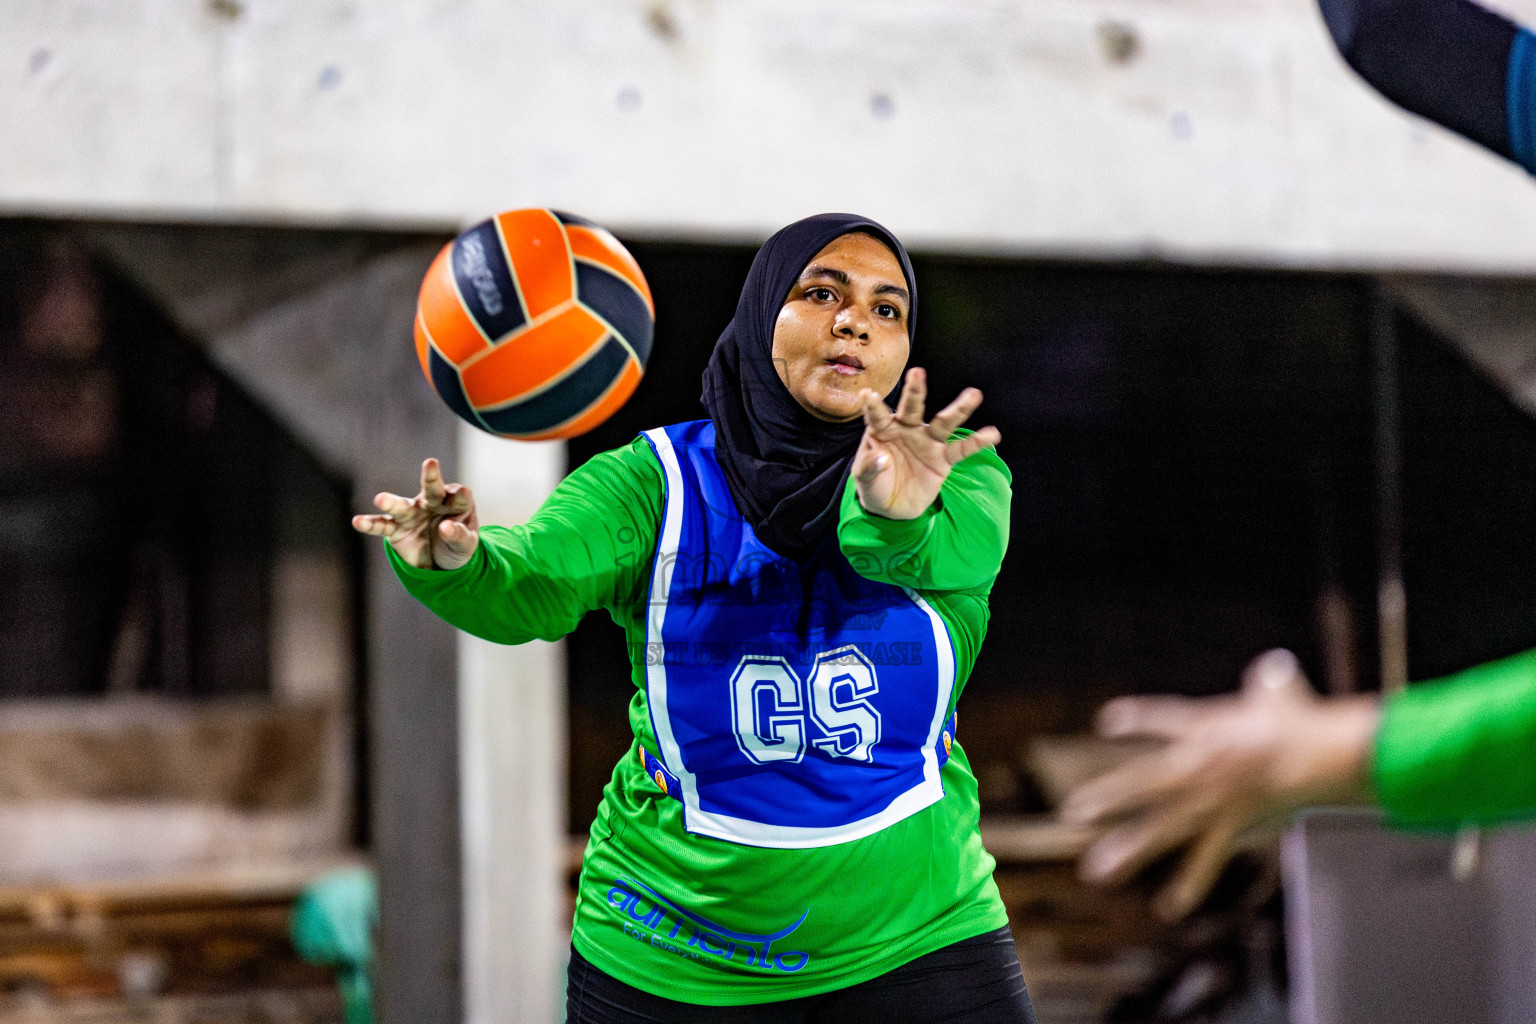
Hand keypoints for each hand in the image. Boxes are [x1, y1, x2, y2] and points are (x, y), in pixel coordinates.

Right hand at [351, 458, 479, 569]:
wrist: (439, 561)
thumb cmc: (456, 544)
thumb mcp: (465, 545)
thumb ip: (459, 535)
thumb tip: (445, 527)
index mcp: (454, 504)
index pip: (459, 498)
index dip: (460, 496)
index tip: (463, 493)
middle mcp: (431, 503)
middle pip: (432, 489)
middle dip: (431, 477)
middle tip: (431, 463)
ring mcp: (412, 514)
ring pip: (401, 506)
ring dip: (391, 502)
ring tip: (379, 499)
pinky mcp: (395, 529)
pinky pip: (381, 526)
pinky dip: (369, 524)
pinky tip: (357, 522)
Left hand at [852, 367, 1001, 519]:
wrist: (891, 506)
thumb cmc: (873, 483)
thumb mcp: (862, 477)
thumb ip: (868, 465)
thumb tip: (882, 458)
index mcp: (883, 430)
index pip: (877, 416)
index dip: (873, 406)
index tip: (867, 393)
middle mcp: (907, 430)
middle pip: (912, 408)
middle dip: (915, 391)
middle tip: (918, 372)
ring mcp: (927, 442)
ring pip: (943, 423)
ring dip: (958, 409)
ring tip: (974, 394)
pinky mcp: (942, 459)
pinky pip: (961, 450)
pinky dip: (976, 443)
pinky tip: (992, 434)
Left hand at [1060, 649, 1378, 919]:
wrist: (1314, 753)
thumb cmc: (1300, 720)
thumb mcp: (1279, 693)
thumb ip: (1270, 682)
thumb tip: (1274, 667)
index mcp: (1206, 727)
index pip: (1164, 718)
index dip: (1137, 718)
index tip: (1108, 722)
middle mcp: (1195, 765)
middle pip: (1143, 783)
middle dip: (1107, 799)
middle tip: (1072, 814)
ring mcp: (1208, 799)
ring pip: (1160, 828)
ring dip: (1127, 851)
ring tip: (1095, 871)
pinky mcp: (1229, 826)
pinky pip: (1206, 859)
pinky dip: (1189, 885)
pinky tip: (1167, 909)